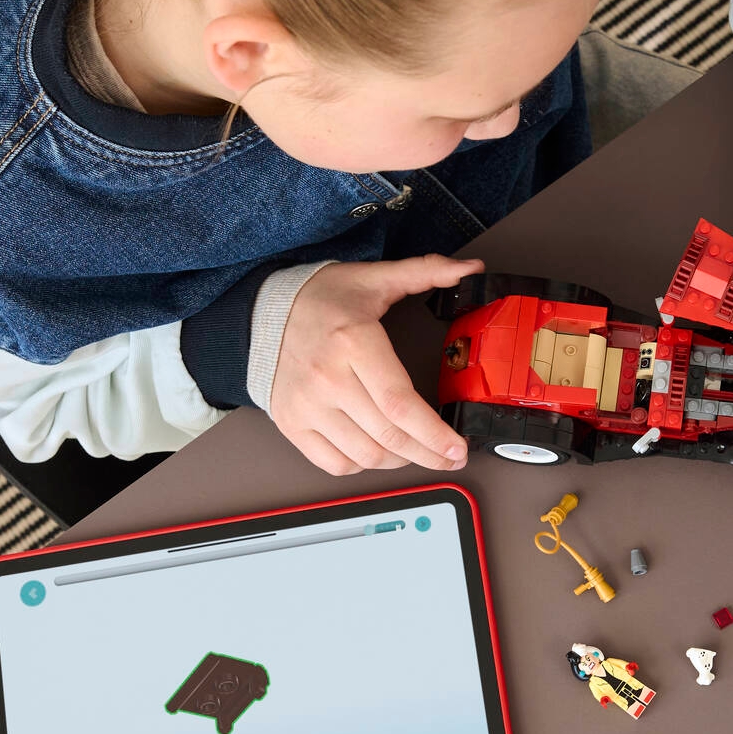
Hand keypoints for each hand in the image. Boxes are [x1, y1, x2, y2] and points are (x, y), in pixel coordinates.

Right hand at [270, 255, 482, 475]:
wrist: (264, 312)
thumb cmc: (321, 299)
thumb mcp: (374, 278)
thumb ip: (425, 272)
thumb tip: (468, 268)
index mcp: (353, 342)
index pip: (400, 403)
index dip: (434, 434)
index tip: (456, 447)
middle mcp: (327, 378)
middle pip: (389, 436)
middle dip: (429, 454)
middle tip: (450, 457)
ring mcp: (306, 406)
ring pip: (366, 455)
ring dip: (400, 460)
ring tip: (416, 450)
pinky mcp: (292, 424)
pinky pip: (334, 463)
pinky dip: (362, 465)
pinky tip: (377, 450)